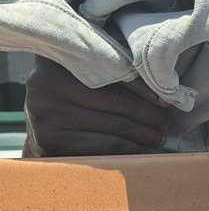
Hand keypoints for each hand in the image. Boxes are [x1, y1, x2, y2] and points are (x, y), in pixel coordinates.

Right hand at [24, 56, 170, 155]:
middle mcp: (46, 85)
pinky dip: (131, 148)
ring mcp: (47, 115)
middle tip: (165, 121)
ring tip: (158, 136)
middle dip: (149, 114)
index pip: (112, 72)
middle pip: (117, 102)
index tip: (166, 99)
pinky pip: (106, 146)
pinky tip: (142, 148)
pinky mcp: (53, 141)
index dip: (144, 87)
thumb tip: (161, 83)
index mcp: (56, 61)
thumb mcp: (81, 72)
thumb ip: (109, 68)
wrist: (41, 125)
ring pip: (116, 126)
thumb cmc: (70, 94)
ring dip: (145, 134)